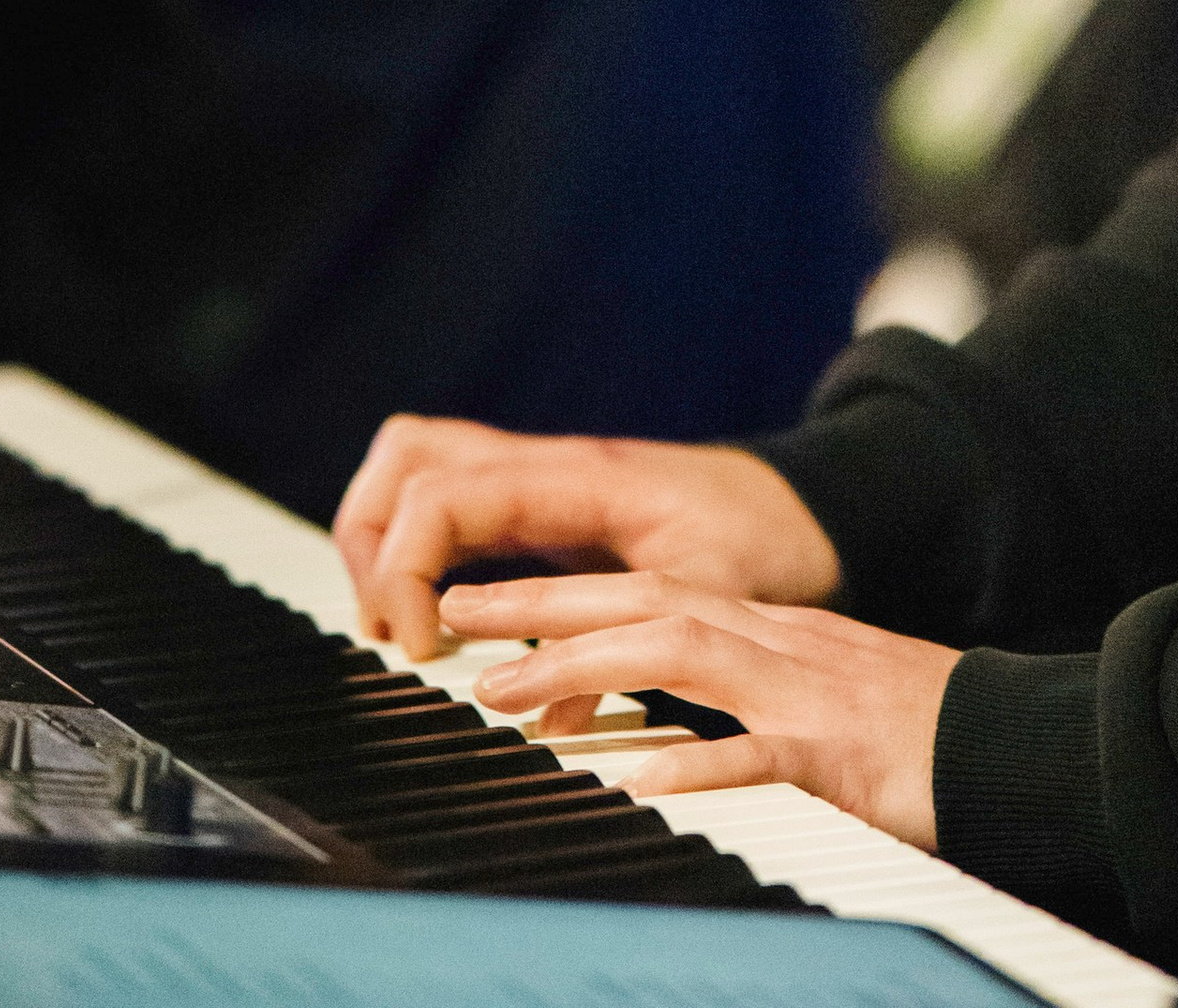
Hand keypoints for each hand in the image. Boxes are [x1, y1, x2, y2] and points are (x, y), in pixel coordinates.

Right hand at [334, 414, 840, 658]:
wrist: (805, 508)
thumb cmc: (762, 542)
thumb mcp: (702, 599)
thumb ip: (625, 653)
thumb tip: (547, 719)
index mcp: (574, 476)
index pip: (441, 494)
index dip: (404, 570)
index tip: (426, 650)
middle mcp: (545, 464)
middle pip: (406, 456)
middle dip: (372, 543)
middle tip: (397, 633)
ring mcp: (538, 477)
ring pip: (420, 467)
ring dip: (389, 541)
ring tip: (406, 630)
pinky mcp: (540, 506)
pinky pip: (453, 501)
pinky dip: (424, 549)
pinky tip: (442, 620)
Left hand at [444, 568, 957, 848]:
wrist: (1018, 740)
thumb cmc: (918, 732)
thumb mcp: (816, 700)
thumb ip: (742, 700)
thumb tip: (657, 726)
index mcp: (769, 634)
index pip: (648, 593)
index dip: (559, 594)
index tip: (480, 607)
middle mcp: (778, 646)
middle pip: (647, 605)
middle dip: (544, 608)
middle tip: (456, 620)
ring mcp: (807, 693)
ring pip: (684, 659)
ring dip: (589, 669)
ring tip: (509, 697)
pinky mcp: (840, 753)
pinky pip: (760, 754)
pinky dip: (698, 761)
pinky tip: (640, 778)